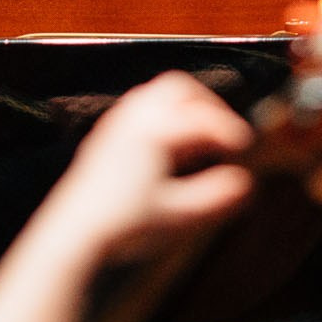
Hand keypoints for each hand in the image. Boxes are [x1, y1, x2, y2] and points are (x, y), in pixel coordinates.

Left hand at [28, 72, 255, 264]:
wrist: (74, 234)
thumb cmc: (124, 225)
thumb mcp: (177, 216)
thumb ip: (216, 198)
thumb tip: (246, 183)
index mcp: (155, 130)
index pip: (203, 119)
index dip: (231, 132)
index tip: (247, 149)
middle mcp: (135, 116)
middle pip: (181, 88)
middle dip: (209, 107)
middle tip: (227, 135)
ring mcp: (118, 122)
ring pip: (159, 94)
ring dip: (187, 109)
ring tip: (202, 142)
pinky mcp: (108, 134)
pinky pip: (143, 107)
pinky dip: (167, 116)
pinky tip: (172, 150)